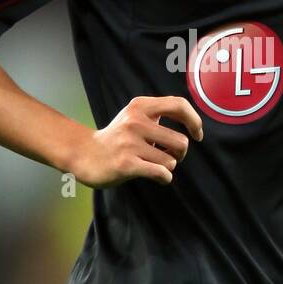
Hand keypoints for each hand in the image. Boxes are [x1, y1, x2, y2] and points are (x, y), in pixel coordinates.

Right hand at [76, 95, 203, 186]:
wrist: (84, 154)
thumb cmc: (117, 138)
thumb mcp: (134, 116)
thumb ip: (158, 115)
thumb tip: (192, 123)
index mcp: (140, 106)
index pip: (179, 105)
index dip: (195, 121)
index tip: (197, 134)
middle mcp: (135, 121)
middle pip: (181, 142)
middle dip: (180, 154)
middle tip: (168, 155)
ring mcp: (130, 143)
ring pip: (172, 161)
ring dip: (168, 166)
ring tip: (154, 164)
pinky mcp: (126, 163)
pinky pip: (161, 173)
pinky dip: (164, 178)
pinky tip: (156, 176)